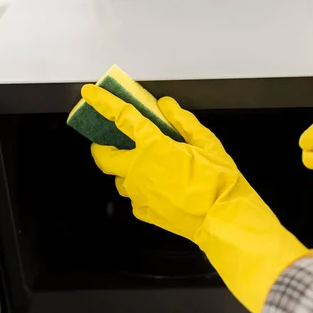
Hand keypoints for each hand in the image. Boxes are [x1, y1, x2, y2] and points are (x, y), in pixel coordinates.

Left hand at [81, 84, 312, 312]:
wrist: (222, 218)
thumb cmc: (218, 181)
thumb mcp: (206, 142)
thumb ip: (183, 120)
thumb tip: (167, 106)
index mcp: (153, 146)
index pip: (121, 117)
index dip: (103, 102)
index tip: (90, 94)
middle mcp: (138, 169)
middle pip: (103, 155)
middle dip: (100, 145)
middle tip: (107, 139)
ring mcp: (138, 193)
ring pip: (118, 178)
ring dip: (123, 168)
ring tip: (142, 164)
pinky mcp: (144, 211)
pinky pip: (134, 197)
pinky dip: (140, 188)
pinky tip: (156, 186)